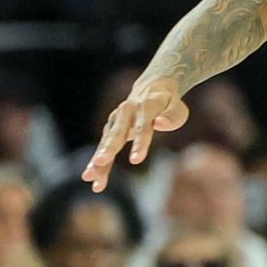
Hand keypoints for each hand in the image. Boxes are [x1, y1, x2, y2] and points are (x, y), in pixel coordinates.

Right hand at [84, 74, 187, 192]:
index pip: (142, 126)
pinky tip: (93, 179)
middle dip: (108, 149)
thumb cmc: (168, 103)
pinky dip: (99, 163)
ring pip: (106, 142)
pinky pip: (104, 147)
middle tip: (100, 162)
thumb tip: (160, 124)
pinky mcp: (111, 128)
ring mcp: (116, 119)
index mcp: (145, 105)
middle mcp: (126, 111)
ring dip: (98, 159)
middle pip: (117, 133)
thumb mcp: (177, 107)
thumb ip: (172, 116)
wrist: (151, 87)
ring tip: (89, 177)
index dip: (140, 143)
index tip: (136, 160)